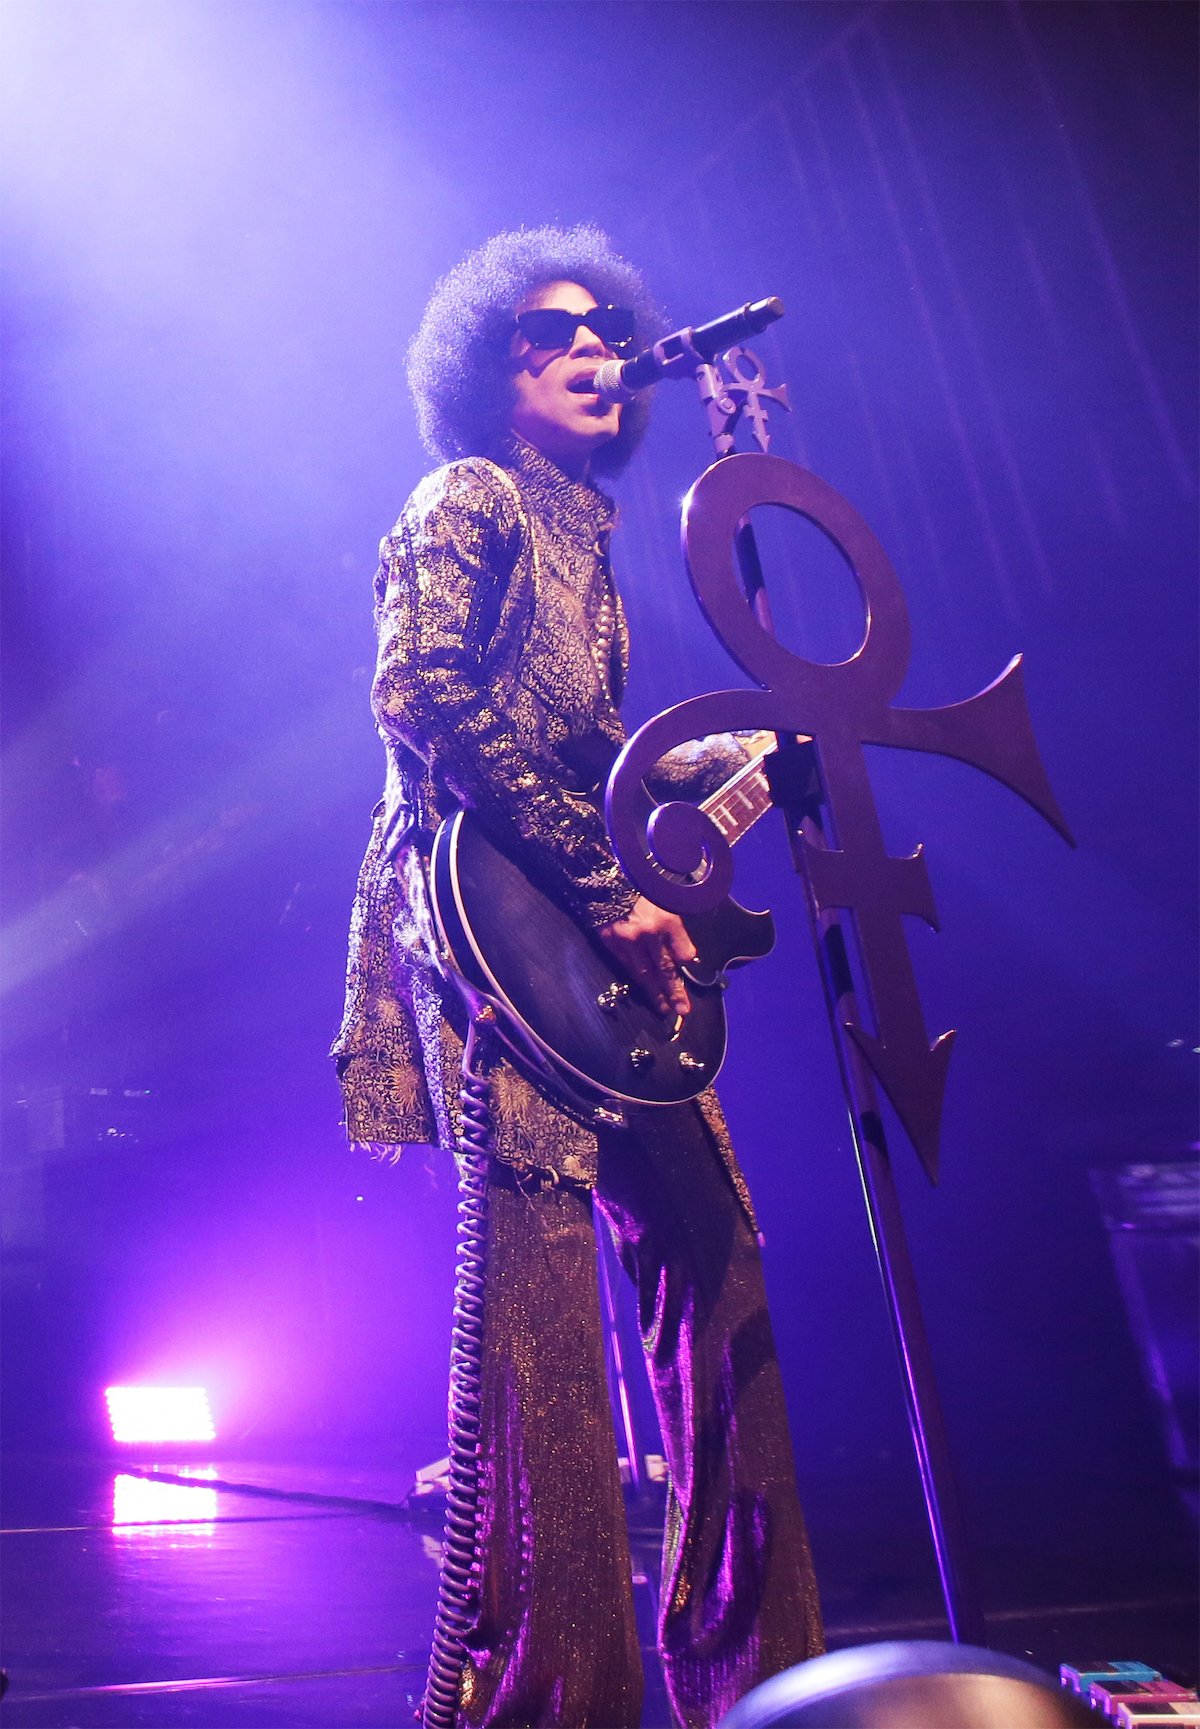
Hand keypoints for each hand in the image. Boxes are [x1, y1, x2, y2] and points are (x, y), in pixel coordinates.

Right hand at [598, 897, 696, 1018]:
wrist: (607, 880)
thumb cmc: (641, 889)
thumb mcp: (666, 902)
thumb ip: (675, 930)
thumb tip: (684, 957)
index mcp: (665, 919)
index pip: (682, 952)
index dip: (686, 965)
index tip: (689, 975)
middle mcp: (647, 933)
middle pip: (664, 969)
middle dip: (674, 991)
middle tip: (682, 1010)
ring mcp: (627, 941)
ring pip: (644, 974)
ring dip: (655, 993)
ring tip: (664, 1007)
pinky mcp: (611, 943)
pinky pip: (627, 966)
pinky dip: (637, 979)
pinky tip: (644, 989)